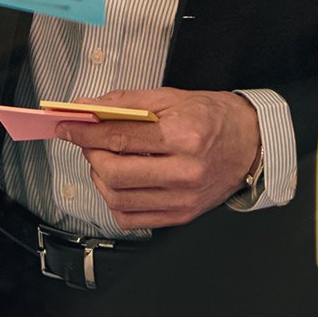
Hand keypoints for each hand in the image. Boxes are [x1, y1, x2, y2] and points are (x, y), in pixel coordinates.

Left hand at [57, 87, 259, 229]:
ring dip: (99, 178)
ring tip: (102, 159)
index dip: (86, 132)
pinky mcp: (181, 216)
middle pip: (115, 172)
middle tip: (86, 140)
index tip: (67, 126)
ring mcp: (183, 199)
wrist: (250, 143)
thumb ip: (126, 102)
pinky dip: (114, 201)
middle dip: (90, 155)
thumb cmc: (213, 117)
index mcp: (184, 136)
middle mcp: (185, 172)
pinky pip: (132, 219)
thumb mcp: (172, 97)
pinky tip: (117, 182)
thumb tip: (88, 106)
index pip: (120, 137)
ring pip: (119, 199)